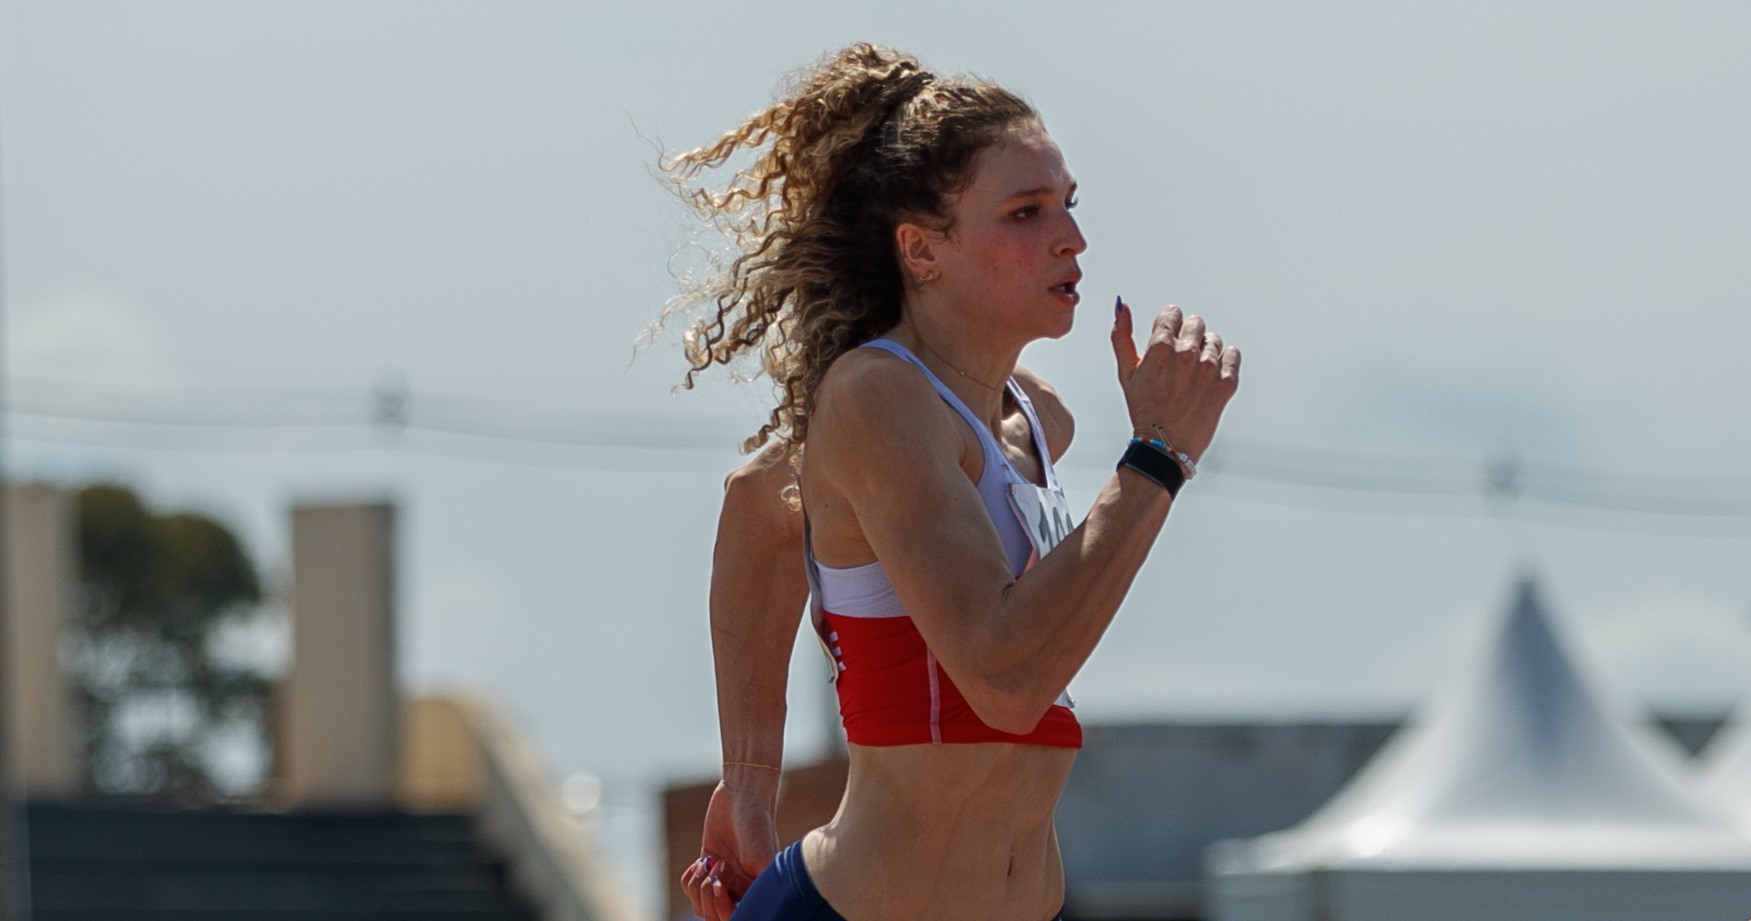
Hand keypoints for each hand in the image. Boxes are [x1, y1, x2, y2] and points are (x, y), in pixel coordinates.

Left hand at [679, 779, 779, 920]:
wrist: (744, 794)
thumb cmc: (759, 824)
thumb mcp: (765, 858)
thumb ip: (760, 888)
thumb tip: (751, 911)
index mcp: (756, 892)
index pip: (735, 918)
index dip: (723, 909)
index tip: (721, 885)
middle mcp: (740, 890)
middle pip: (714, 916)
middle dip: (709, 896)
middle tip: (717, 869)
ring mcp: (722, 879)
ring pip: (700, 904)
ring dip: (698, 886)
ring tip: (707, 864)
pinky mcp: (706, 866)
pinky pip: (690, 887)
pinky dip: (689, 878)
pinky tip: (700, 861)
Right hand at [1110, 300, 1239, 463]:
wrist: (1165, 447)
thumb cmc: (1143, 409)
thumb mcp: (1126, 372)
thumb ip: (1122, 335)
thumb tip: (1121, 304)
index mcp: (1161, 348)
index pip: (1173, 313)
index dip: (1168, 325)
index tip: (1166, 340)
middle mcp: (1187, 354)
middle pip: (1195, 322)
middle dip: (1187, 335)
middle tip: (1179, 360)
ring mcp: (1209, 368)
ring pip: (1214, 339)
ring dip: (1204, 350)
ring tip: (1192, 373)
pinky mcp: (1227, 383)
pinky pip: (1233, 354)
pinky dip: (1225, 361)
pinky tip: (1209, 376)